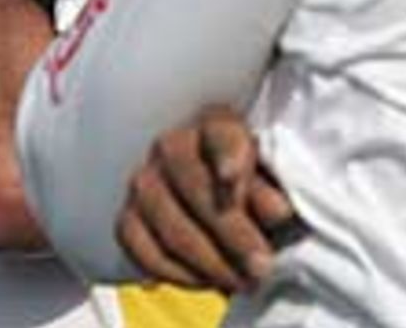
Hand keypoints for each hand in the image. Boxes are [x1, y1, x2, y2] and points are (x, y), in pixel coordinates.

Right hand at [117, 105, 295, 293]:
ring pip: (174, 229)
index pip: (218, 133)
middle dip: (234, 233)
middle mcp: (171, 146)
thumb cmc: (253, 187)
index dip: (226, 153)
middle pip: (197, 188)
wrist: (216, 206)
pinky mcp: (128, 221)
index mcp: (214, 122)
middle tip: (263, 265)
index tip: (231, 177)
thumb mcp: (269, 181)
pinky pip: (150, 255)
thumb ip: (272, 190)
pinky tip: (210, 282)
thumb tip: (277, 211)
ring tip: (245, 282)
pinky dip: (183, 275)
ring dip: (213, 264)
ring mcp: (144, 183)